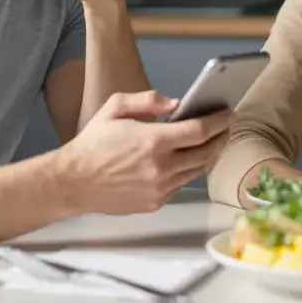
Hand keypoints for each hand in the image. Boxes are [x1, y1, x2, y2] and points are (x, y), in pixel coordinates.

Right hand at [62, 91, 235, 214]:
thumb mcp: (114, 108)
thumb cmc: (92, 144)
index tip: (229, 114)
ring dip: (208, 155)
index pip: (200, 130)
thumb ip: (147, 100)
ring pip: (197, 170)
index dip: (219, 121)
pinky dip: (188, 170)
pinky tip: (187, 160)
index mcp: (153, 141)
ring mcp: (159, 188)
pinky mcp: (155, 202)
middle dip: (221, 138)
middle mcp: (160, 167)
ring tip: (212, 142)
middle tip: (226, 127)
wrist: (73, 181)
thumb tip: (176, 104)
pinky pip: (181, 184)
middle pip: (206, 152)